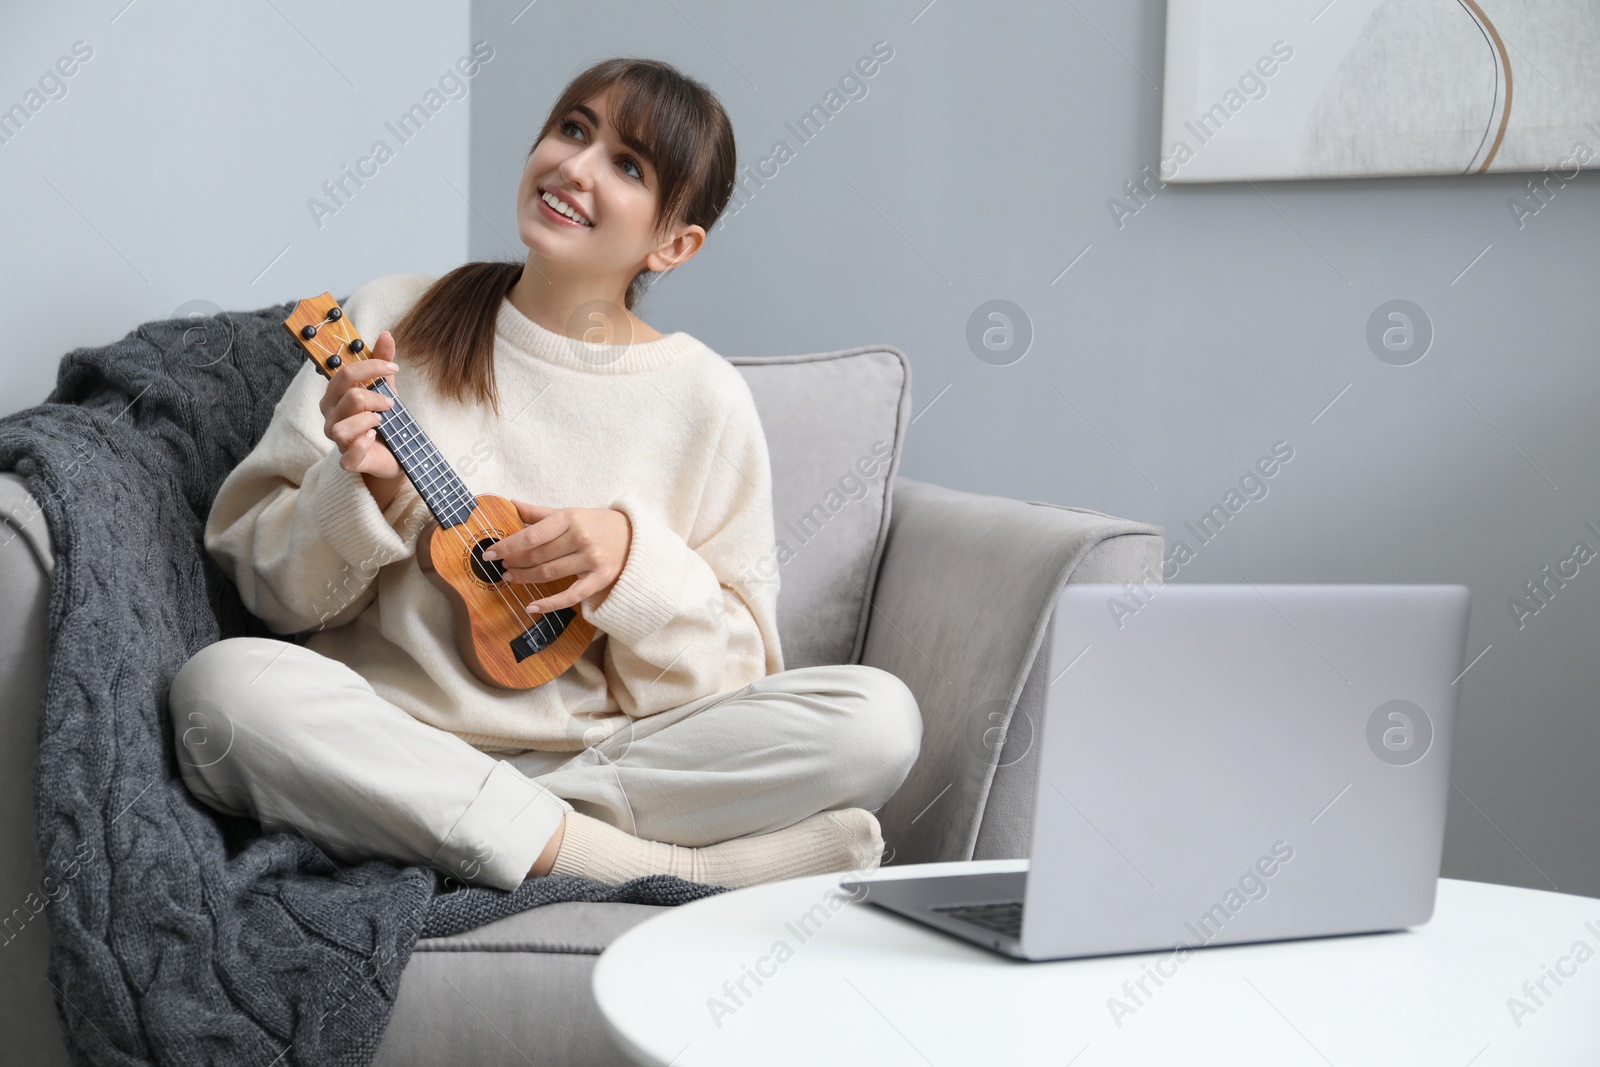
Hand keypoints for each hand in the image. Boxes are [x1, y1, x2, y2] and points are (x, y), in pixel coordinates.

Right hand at [319, 330, 400, 482]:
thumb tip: (385, 333)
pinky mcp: (349, 461)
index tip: (393, 368)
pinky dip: (363, 445)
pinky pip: (349, 454)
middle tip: (391, 403)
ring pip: (344, 425)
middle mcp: (331, 417)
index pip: (344, 373)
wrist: (394, 453)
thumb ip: (382, 362)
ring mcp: (337, 440)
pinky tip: (374, 438)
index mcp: (335, 396)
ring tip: (381, 421)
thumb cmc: (384, 419)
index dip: (371, 367)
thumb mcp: (385, 388)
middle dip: (376, 396)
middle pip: (348, 396)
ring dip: (370, 419)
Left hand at [481, 503, 632, 613]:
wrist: (637, 537)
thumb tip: (511, 504)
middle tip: (501, 566)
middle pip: (538, 555)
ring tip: (510, 578)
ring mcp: (591, 560)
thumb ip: (540, 512)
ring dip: (525, 578)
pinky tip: (532, 607)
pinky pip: (570, 596)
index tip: (491, 552)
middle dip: (514, 562)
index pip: (532, 535)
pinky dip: (549, 604)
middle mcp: (581, 538)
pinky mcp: (600, 579)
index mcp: (571, 518)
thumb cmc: (599, 524)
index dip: (508, 545)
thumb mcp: (572, 512)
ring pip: (549, 574)